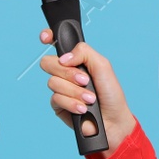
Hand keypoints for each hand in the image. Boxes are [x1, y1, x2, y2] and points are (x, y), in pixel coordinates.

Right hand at [36, 29, 137, 155]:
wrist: (113, 121)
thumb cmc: (110, 93)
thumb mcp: (102, 66)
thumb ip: (84, 52)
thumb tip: (63, 58)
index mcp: (76, 59)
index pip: (57, 44)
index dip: (48, 37)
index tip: (46, 38)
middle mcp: (66, 72)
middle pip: (48, 62)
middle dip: (68, 73)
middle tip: (85, 80)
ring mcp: (61, 88)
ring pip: (52, 82)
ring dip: (74, 91)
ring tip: (90, 99)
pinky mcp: (58, 105)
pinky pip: (55, 99)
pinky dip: (72, 103)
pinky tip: (83, 109)